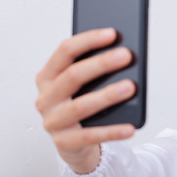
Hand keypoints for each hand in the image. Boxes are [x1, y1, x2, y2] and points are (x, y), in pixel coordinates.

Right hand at [35, 28, 135, 173]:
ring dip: (107, 95)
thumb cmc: (78, 105)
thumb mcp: (80, 86)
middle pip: (73, 76)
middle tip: (126, 55)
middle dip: (101, 64)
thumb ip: (92, 71)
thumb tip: (123, 54)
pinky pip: (91, 136)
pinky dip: (112, 131)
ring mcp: (53, 121)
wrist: (72, 143)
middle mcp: (46, 98)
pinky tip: (130, 127)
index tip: (112, 33)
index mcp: (47, 77)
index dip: (88, 40)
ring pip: (81, 106)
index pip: (65, 51)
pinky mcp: (64, 142)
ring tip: (130, 87)